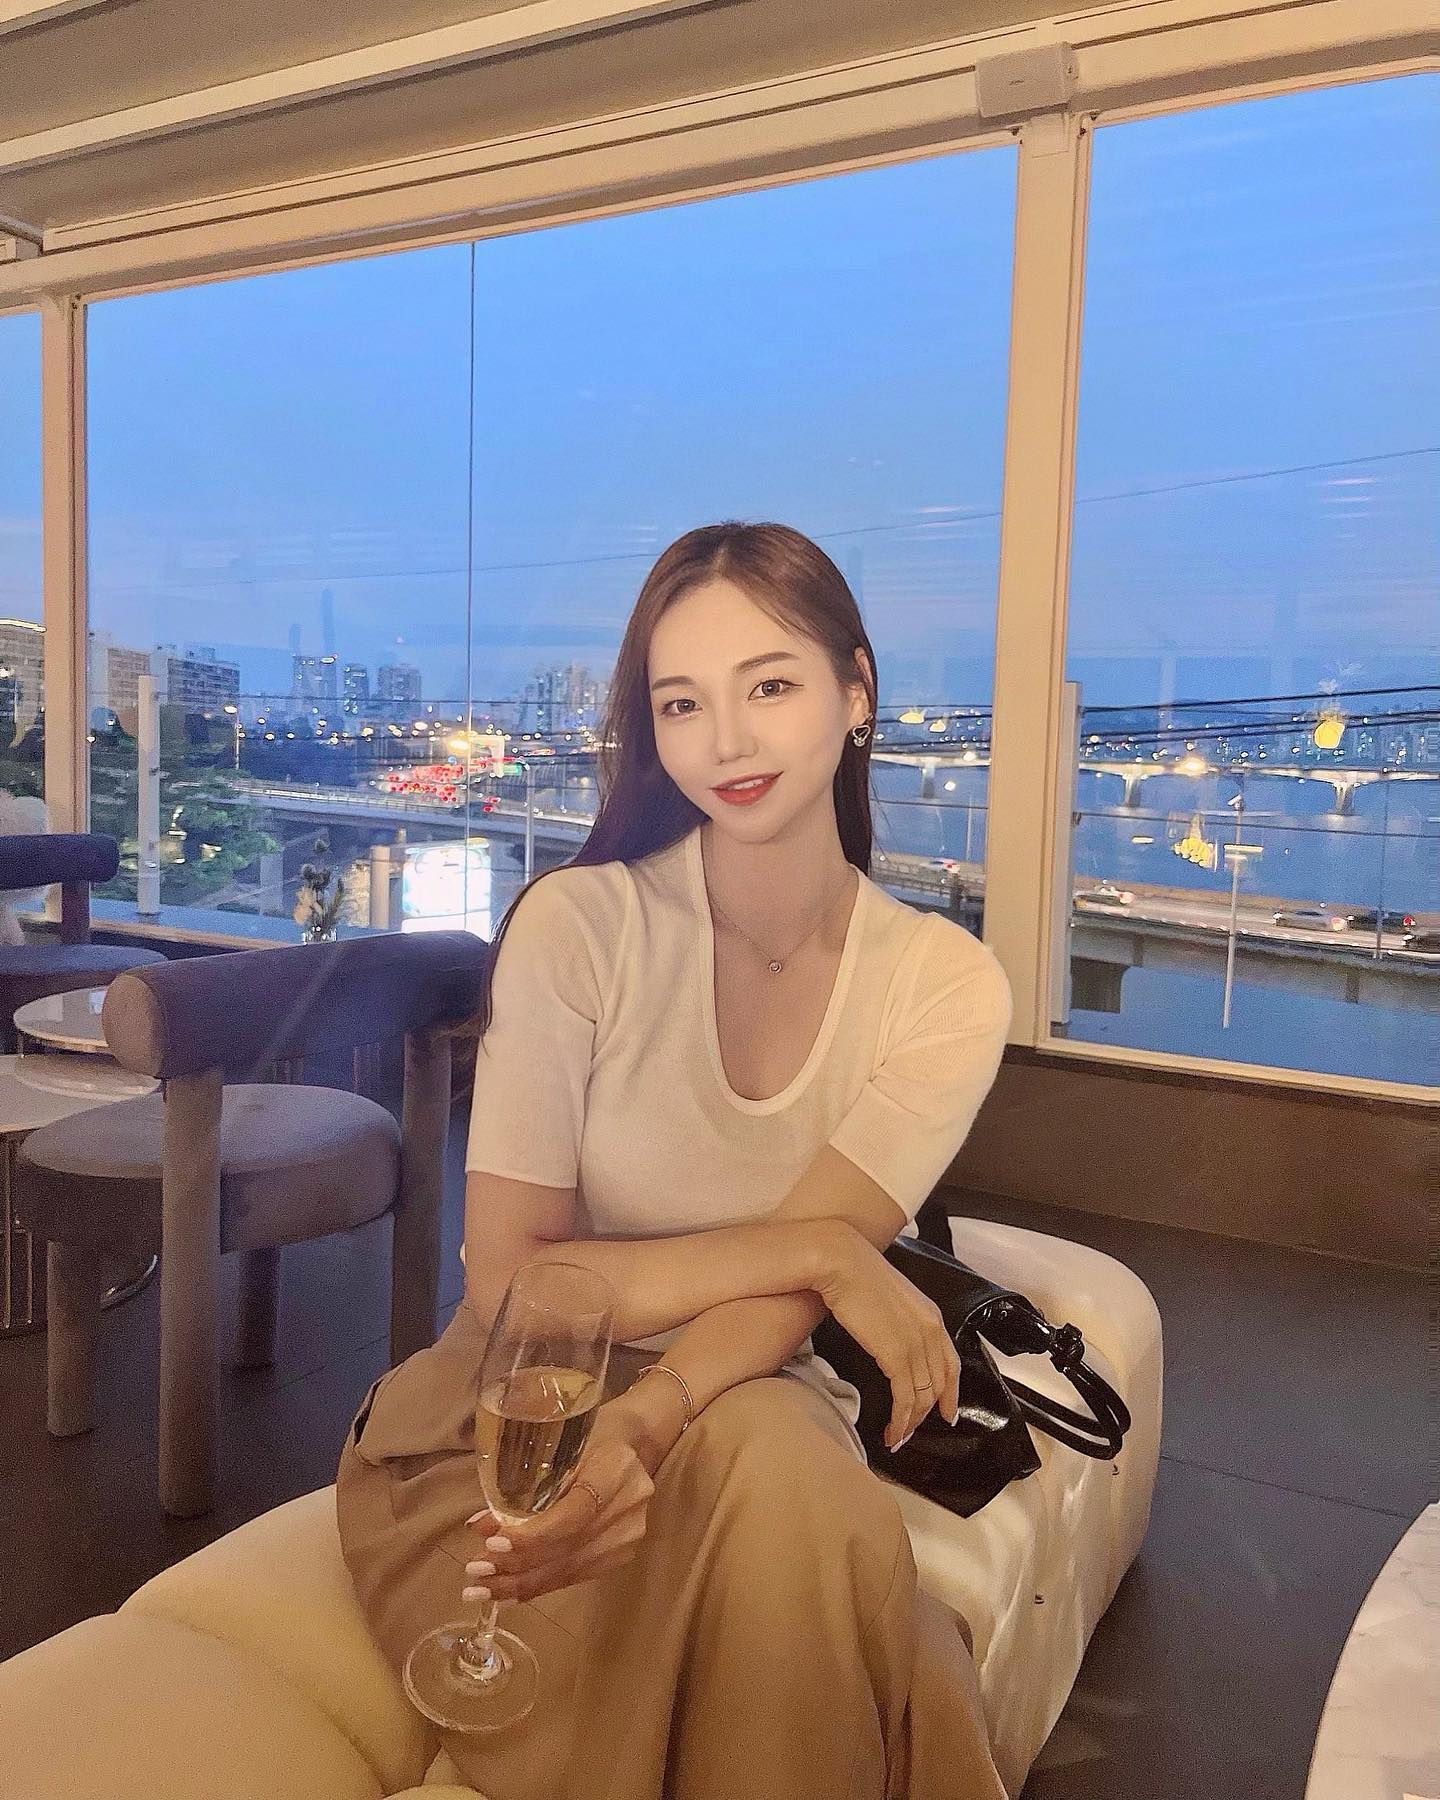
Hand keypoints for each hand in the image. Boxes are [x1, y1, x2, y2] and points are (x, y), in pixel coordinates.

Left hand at [462, 1398, 656, 1606]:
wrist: (635, 1444)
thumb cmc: (590, 1438)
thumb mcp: (561, 1446)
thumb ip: (526, 1483)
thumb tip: (481, 1525)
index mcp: (615, 1472)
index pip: (573, 1514)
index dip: (533, 1535)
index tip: (493, 1544)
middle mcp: (628, 1509)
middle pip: (567, 1549)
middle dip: (516, 1565)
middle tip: (475, 1572)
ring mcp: (628, 1537)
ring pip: (568, 1570)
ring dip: (521, 1583)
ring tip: (482, 1588)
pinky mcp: (622, 1555)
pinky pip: (575, 1576)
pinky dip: (540, 1584)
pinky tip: (511, 1590)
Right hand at [815, 1222, 960, 1451]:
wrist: (841, 1262)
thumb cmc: (854, 1274)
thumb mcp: (887, 1298)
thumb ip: (897, 1321)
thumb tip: (888, 1341)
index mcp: (931, 1316)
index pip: (951, 1364)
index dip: (950, 1393)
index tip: (945, 1413)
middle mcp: (931, 1331)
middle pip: (937, 1384)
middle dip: (925, 1414)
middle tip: (909, 1431)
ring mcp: (917, 1343)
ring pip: (923, 1396)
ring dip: (910, 1423)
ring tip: (897, 1437)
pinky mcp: (897, 1355)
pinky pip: (906, 1398)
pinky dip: (901, 1420)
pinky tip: (891, 1431)